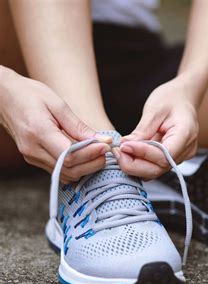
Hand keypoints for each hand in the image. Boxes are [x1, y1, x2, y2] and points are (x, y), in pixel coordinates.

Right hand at [0, 66, 110, 182]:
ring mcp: (31, 157)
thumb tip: (102, 140)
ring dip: (86, 168)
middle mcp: (33, 149)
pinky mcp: (34, 159)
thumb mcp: (58, 104)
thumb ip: (79, 126)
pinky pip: (58, 170)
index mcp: (38, 132)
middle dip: (92, 163)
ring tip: (99, 153)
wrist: (4, 97)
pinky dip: (75, 167)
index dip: (91, 154)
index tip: (107, 145)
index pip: (70, 155)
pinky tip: (86, 156)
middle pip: (69, 169)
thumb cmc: (30, 95)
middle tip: (106, 151)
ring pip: (64, 174)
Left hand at [116, 77, 198, 179]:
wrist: (182, 98)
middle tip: (117, 152)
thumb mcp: (154, 109)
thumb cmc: (170, 99)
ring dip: (135, 165)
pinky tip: (129, 153)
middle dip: (135, 164)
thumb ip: (142, 130)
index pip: (164, 155)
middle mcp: (186, 150)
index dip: (143, 154)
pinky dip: (140, 163)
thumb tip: (125, 146)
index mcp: (186, 134)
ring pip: (156, 170)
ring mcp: (181, 156)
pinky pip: (155, 166)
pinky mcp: (173, 158)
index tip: (124, 146)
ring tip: (121, 151)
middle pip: (159, 168)